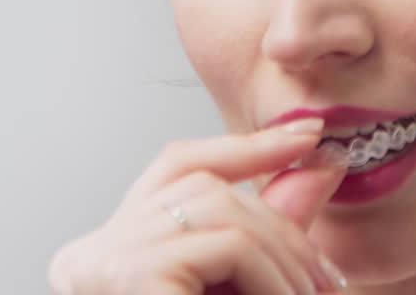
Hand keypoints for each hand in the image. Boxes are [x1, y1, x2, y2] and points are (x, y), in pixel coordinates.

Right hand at [48, 118, 347, 294]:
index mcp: (111, 252)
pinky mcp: (124, 279)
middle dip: (279, 224)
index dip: (245, 147)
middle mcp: (89, 254)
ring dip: (281, 253)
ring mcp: (98, 265)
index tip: (307, 136)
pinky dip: (269, 273)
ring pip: (217, 208)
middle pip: (201, 189)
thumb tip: (321, 169)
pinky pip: (222, 245)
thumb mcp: (243, 292)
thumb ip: (271, 234)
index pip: (176, 167)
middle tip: (327, 281)